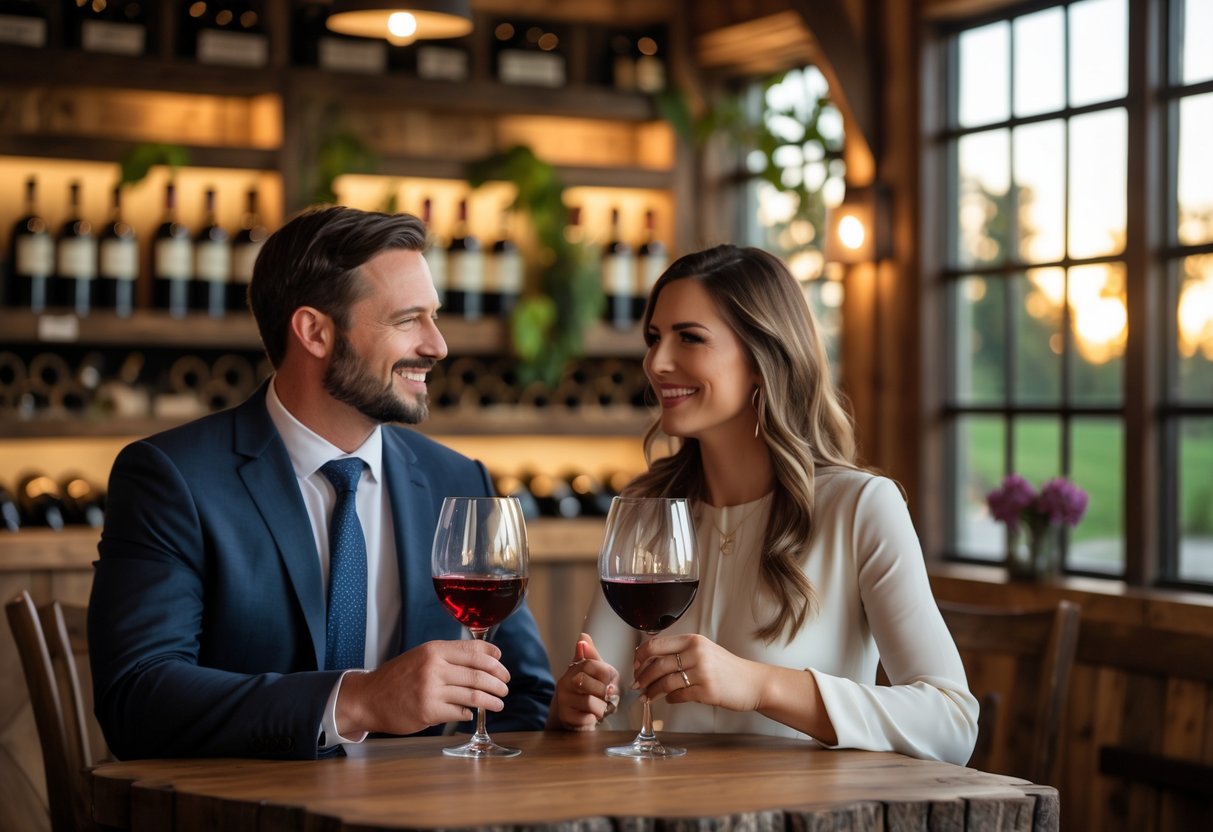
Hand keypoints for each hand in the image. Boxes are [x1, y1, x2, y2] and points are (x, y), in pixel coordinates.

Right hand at [335, 640, 509, 736]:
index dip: (494, 661)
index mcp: (434, 649)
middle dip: (497, 682)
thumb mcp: (422, 656)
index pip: (474, 651)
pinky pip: (459, 712)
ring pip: (473, 695)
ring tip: (498, 703)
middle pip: (478, 674)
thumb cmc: (398, 676)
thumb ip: (450, 655)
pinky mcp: (428, 712)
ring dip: (490, 700)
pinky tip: (470, 713)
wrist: (368, 697)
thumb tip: (489, 655)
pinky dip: (469, 713)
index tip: (503, 668)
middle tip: (505, 688)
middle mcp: (434, 667)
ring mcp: (431, 690)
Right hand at [548, 633, 619, 730]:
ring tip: (600, 708)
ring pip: (589, 702)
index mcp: (573, 668)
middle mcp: (564, 682)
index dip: (605, 674)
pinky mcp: (566, 717)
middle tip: (606, 697)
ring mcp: (563, 700)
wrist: (577, 716)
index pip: (590, 664)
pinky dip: (594, 719)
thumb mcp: (595, 673)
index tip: (609, 682)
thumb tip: (583, 637)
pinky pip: (586, 718)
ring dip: (601, 708)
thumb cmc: (590, 692)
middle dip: (603, 692)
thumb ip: (592, 656)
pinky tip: (592, 716)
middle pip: (586, 682)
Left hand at [633, 634, 762, 712]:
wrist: (753, 682)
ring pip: (665, 682)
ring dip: (652, 691)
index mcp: (693, 640)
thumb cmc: (727, 668)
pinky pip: (678, 696)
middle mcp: (696, 653)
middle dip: (642, 677)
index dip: (640, 656)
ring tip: (648, 696)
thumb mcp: (704, 650)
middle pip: (657, 665)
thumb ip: (681, 652)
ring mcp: (702, 672)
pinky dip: (670, 699)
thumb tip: (651, 660)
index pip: (656, 644)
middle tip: (637, 685)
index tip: (634, 665)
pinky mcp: (706, 691)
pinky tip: (670, 699)